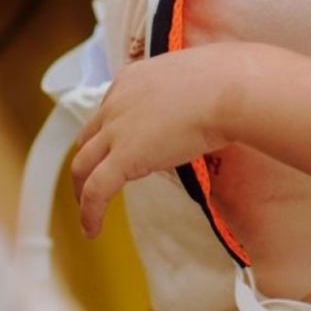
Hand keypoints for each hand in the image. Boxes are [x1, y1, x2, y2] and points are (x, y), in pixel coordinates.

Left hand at [69, 45, 257, 238]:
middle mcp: (117, 102)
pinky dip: (90, 213)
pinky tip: (93, 230)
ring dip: (81, 190)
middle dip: (89, 162)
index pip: (109, 110)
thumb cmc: (229, 81)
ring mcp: (117, 130)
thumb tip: (207, 105)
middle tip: (95, 181)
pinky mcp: (124, 157)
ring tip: (87, 211)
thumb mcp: (197, 80)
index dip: (111, 134)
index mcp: (132, 80)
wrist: (229, 89)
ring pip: (83, 165)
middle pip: (89, 138)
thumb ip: (189, 94)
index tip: (118, 150)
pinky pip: (96, 191)